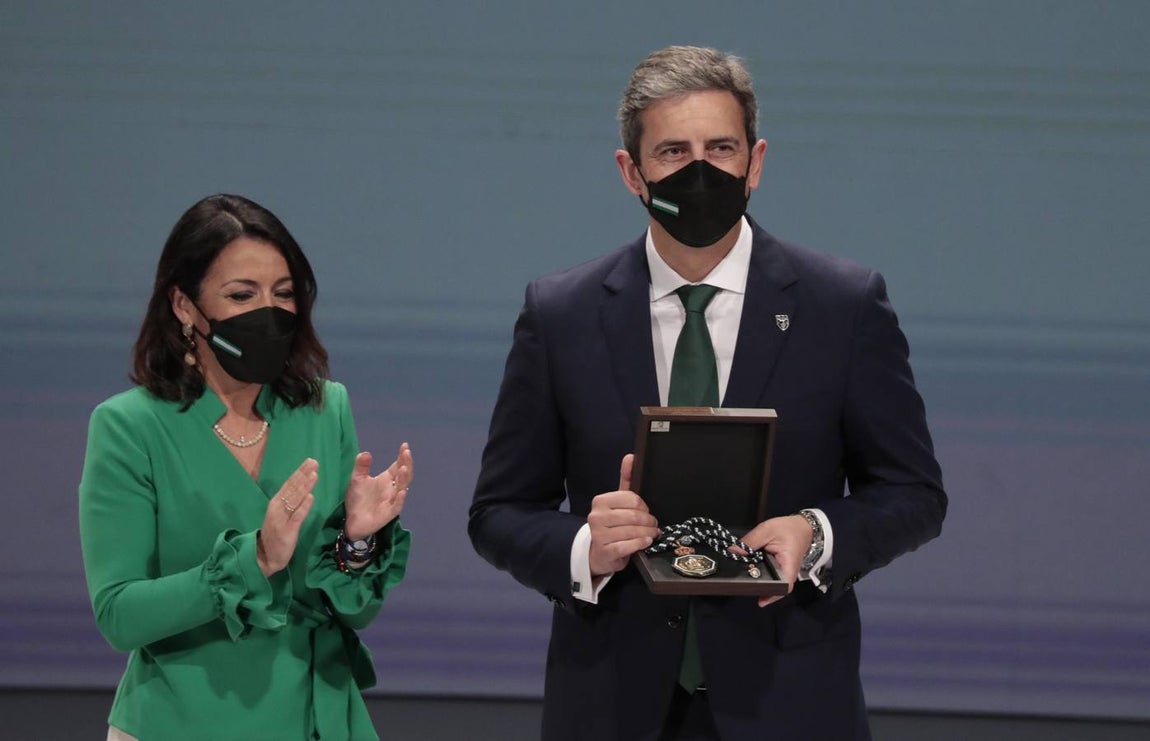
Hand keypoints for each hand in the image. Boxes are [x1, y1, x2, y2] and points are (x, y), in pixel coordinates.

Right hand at [257, 458, 317, 576]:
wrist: (264, 556)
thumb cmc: (275, 535)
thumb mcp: (281, 516)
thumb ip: (291, 504)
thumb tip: (303, 489)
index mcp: (276, 503)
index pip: (289, 484)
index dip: (300, 472)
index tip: (310, 461)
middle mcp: (277, 508)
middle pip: (292, 488)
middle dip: (303, 474)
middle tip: (314, 462)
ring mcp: (282, 519)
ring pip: (295, 499)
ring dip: (305, 486)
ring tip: (314, 474)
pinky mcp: (287, 530)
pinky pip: (297, 516)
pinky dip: (303, 506)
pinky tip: (311, 497)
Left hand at [344, 443, 412, 540]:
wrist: (351, 520)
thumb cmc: (357, 499)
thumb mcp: (357, 480)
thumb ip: (361, 466)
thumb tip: (366, 452)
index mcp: (386, 479)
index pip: (398, 466)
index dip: (402, 456)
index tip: (404, 445)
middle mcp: (392, 489)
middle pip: (404, 475)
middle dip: (406, 463)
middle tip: (406, 453)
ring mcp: (392, 501)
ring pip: (402, 488)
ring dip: (404, 478)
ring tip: (404, 468)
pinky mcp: (388, 513)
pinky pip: (396, 506)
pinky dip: (400, 499)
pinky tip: (401, 492)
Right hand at [587, 454, 659, 576]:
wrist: (600, 553)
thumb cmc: (612, 525)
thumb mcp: (619, 503)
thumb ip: (626, 480)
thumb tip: (631, 456)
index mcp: (601, 501)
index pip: (632, 498)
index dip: (644, 506)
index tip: (647, 512)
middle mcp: (596, 516)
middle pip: (634, 516)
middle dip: (649, 521)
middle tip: (654, 525)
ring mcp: (599, 534)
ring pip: (632, 531)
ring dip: (648, 533)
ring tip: (652, 534)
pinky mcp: (605, 551)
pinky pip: (628, 546)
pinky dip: (640, 544)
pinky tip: (645, 542)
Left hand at [737, 514, 812, 607]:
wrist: (801, 526)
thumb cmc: (789, 528)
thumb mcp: (766, 531)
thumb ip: (749, 542)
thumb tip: (733, 551)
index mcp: (788, 565)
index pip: (783, 587)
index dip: (772, 594)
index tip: (759, 598)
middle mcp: (787, 572)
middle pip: (774, 586)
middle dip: (759, 587)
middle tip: (742, 586)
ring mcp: (783, 572)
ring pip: (770, 581)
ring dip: (757, 580)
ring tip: (743, 578)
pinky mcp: (778, 568)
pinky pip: (768, 575)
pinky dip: (758, 573)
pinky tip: (748, 571)